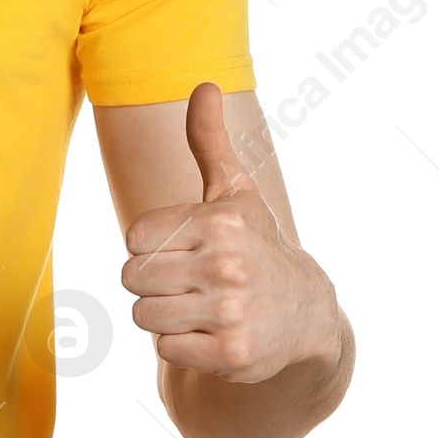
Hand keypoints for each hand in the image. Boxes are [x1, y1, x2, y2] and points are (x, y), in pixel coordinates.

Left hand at [120, 83, 340, 383]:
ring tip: (200, 306)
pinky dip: (181, 346)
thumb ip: (208, 141)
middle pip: (133, 277)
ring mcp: (231, 311)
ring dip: (165, 316)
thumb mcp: (234, 192)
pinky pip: (165, 350)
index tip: (185, 249)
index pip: (133, 238)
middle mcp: (228, 264)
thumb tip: (205, 84)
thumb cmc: (255, 245)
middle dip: (154, 282)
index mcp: (220, 221)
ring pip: (144, 316)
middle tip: (190, 282)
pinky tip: (212, 333)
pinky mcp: (232, 353)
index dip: (151, 247)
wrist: (305, 314)